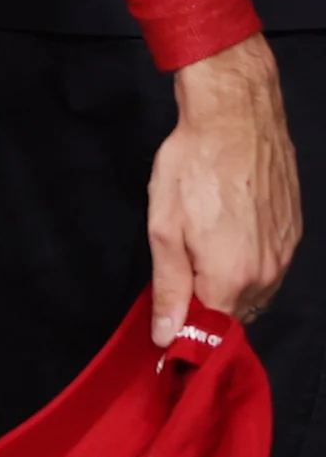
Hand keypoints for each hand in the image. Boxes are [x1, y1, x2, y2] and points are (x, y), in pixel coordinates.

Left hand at [150, 35, 301, 342]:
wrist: (236, 120)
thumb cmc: (192, 168)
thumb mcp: (164, 229)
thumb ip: (168, 288)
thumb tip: (167, 336)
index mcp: (231, 279)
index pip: (210, 331)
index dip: (186, 328)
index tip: (168, 320)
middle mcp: (267, 275)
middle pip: (234, 312)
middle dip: (206, 304)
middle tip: (179, 270)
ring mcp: (285, 254)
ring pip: (254, 290)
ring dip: (227, 282)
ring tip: (201, 242)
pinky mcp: (293, 233)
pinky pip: (268, 265)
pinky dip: (246, 261)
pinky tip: (226, 230)